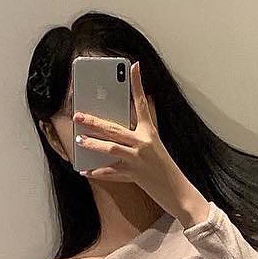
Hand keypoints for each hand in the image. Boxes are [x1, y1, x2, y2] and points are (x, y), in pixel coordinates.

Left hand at [74, 62, 192, 214]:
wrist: (178, 192)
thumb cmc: (165, 167)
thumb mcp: (157, 144)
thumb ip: (148, 125)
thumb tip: (146, 103)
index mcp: (150, 132)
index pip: (142, 103)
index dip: (137, 84)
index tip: (133, 67)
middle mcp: (143, 143)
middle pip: (115, 128)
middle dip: (95, 122)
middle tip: (78, 116)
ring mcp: (138, 159)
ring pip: (111, 148)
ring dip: (93, 144)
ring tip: (79, 140)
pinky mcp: (134, 175)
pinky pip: (112, 172)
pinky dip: (98, 172)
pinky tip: (85, 170)